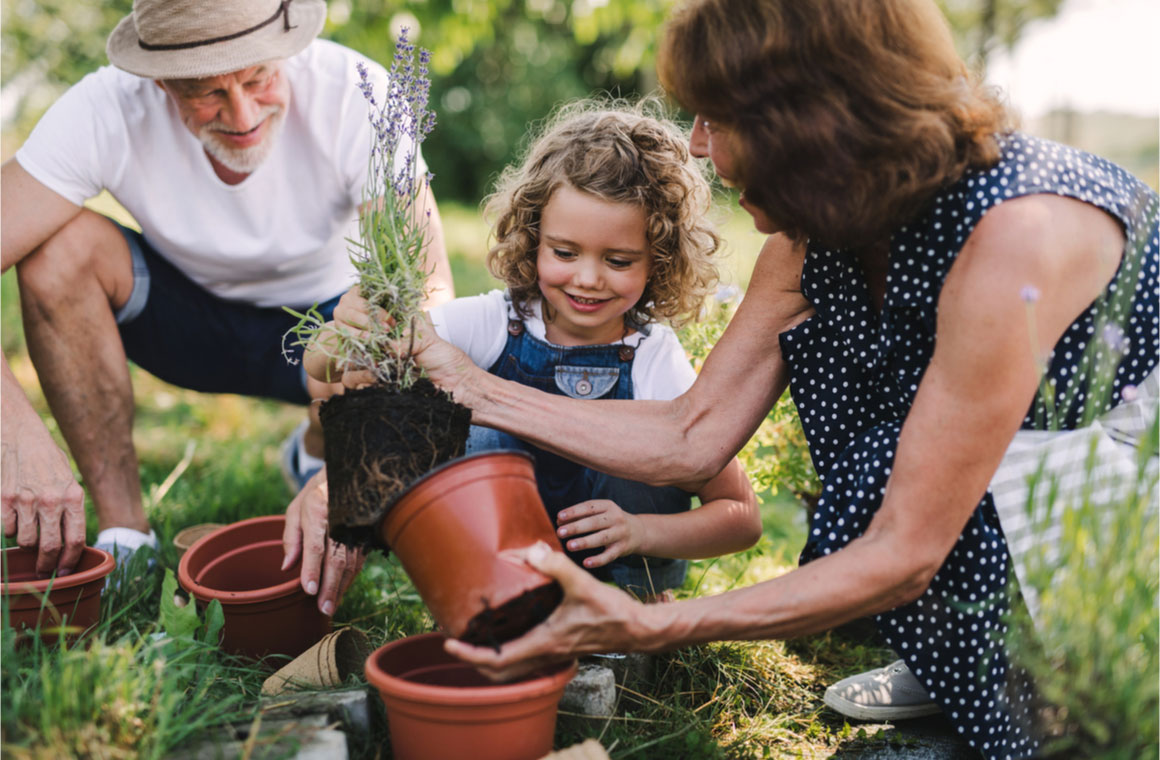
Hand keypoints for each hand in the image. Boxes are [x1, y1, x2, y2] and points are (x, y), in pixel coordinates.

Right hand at [1, 424, 85, 575]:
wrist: (20, 435)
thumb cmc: (47, 460)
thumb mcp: (68, 480)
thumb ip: (70, 508)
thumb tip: (71, 542)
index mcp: (73, 496)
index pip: (76, 539)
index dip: (70, 560)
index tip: (65, 571)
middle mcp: (51, 500)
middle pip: (50, 547)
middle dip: (47, 565)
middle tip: (45, 571)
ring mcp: (26, 501)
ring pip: (26, 541)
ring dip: (27, 544)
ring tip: (30, 533)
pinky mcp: (4, 500)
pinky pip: (6, 530)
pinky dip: (10, 530)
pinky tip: (15, 518)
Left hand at [282, 467, 364, 615]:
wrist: (349, 473)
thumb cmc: (317, 494)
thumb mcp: (296, 509)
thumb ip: (291, 537)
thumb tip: (287, 567)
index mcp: (318, 510)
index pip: (316, 545)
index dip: (312, 569)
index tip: (309, 591)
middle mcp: (340, 519)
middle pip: (337, 558)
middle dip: (330, 586)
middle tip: (323, 609)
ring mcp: (356, 526)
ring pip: (352, 562)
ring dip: (342, 587)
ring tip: (331, 606)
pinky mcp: (365, 533)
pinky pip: (359, 559)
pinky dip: (350, 578)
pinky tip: (341, 591)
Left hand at [443, 541, 650, 681]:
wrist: (639, 629)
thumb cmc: (613, 611)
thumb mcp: (583, 584)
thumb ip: (557, 566)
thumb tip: (532, 550)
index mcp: (544, 643)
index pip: (497, 660)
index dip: (469, 655)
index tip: (449, 644)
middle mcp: (545, 654)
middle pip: (499, 673)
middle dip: (474, 661)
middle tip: (456, 642)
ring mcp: (553, 655)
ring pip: (513, 669)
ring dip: (491, 659)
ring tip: (476, 637)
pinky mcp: (560, 649)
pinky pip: (526, 660)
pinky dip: (509, 653)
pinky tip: (509, 631)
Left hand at [556, 500, 643, 568]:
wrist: (638, 531)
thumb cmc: (610, 521)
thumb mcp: (601, 513)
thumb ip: (581, 516)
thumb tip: (559, 521)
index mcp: (608, 506)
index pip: (589, 507)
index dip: (574, 512)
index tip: (559, 517)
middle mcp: (615, 518)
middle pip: (594, 523)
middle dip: (576, 527)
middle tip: (560, 532)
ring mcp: (620, 533)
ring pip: (601, 538)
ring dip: (585, 542)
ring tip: (569, 546)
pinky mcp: (622, 548)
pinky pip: (609, 555)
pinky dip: (598, 560)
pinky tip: (586, 563)